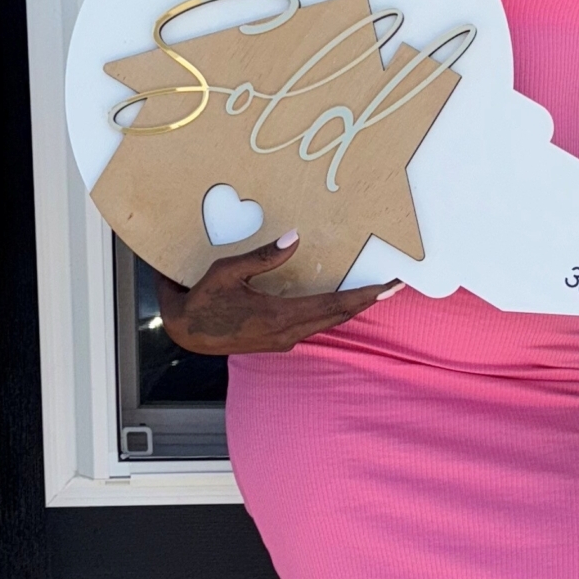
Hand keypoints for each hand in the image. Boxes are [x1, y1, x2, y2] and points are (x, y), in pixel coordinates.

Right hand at [157, 230, 400, 355]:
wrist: (184, 333)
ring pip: (328, 322)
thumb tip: (295, 238)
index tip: (389, 286)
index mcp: (279, 316)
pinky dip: (332, 312)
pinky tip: (338, 302)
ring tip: (373, 291)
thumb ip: (262, 257)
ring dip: (351, 307)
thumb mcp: (227, 272)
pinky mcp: (277, 340)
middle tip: (394, 286)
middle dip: (368, 301)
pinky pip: (314, 325)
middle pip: (338, 316)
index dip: (364, 296)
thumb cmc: (202, 300)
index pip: (333, 305)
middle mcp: (287, 333)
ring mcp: (283, 340)